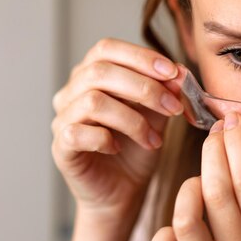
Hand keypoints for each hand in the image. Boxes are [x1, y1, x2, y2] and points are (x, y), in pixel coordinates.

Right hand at [51, 38, 183, 223]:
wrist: (123, 191)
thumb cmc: (137, 149)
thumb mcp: (157, 115)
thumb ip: (165, 91)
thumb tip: (179, 72)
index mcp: (91, 74)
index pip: (107, 48)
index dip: (141, 57)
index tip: (173, 73)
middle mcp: (71, 92)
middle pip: (100, 72)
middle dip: (144, 88)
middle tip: (173, 107)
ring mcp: (62, 119)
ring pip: (92, 101)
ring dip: (132, 119)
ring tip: (154, 140)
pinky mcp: (60, 147)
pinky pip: (77, 133)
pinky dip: (105, 139)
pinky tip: (119, 148)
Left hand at [147, 113, 240, 240]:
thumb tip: (234, 132)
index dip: (238, 145)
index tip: (233, 119)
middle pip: (218, 195)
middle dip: (212, 152)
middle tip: (214, 133)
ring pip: (186, 220)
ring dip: (190, 188)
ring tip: (199, 182)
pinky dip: (163, 232)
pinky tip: (177, 226)